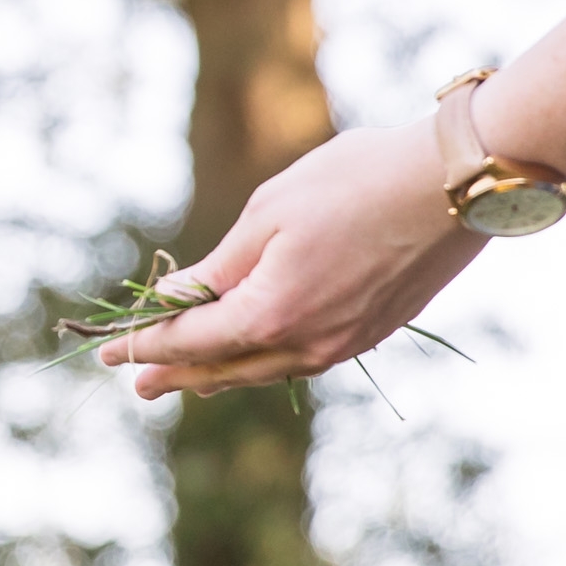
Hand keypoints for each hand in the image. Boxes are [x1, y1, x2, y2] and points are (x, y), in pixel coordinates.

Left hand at [96, 120, 491, 396]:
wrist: (456, 184)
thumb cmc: (357, 180)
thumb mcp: (270, 213)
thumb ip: (220, 267)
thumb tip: (178, 299)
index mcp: (270, 314)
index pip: (189, 341)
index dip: (144, 346)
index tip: (109, 354)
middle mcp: (305, 344)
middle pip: (223, 369)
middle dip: (176, 374)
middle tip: (137, 384)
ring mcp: (343, 345)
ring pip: (265, 370)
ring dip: (220, 374)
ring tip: (187, 379)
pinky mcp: (371, 333)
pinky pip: (301, 360)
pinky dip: (264, 361)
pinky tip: (253, 355)